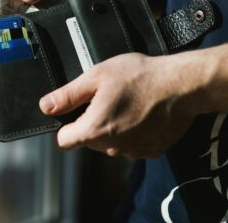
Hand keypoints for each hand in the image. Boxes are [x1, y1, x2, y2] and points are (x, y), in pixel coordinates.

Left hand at [38, 53, 204, 158]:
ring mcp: (133, 152)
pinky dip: (133, 132)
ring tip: (127, 102)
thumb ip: (68, 95)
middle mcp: (112, 147)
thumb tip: (46, 106)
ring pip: (110, 144)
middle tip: (108, 97)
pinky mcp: (151, 151)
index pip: (64, 141)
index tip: (77, 110)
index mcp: (94, 130)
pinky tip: (142, 112)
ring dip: (113, 128)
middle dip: (92, 122)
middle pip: (88, 141)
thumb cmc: (141, 76)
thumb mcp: (97, 76)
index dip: (66, 124)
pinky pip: (132, 145)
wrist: (182, 85)